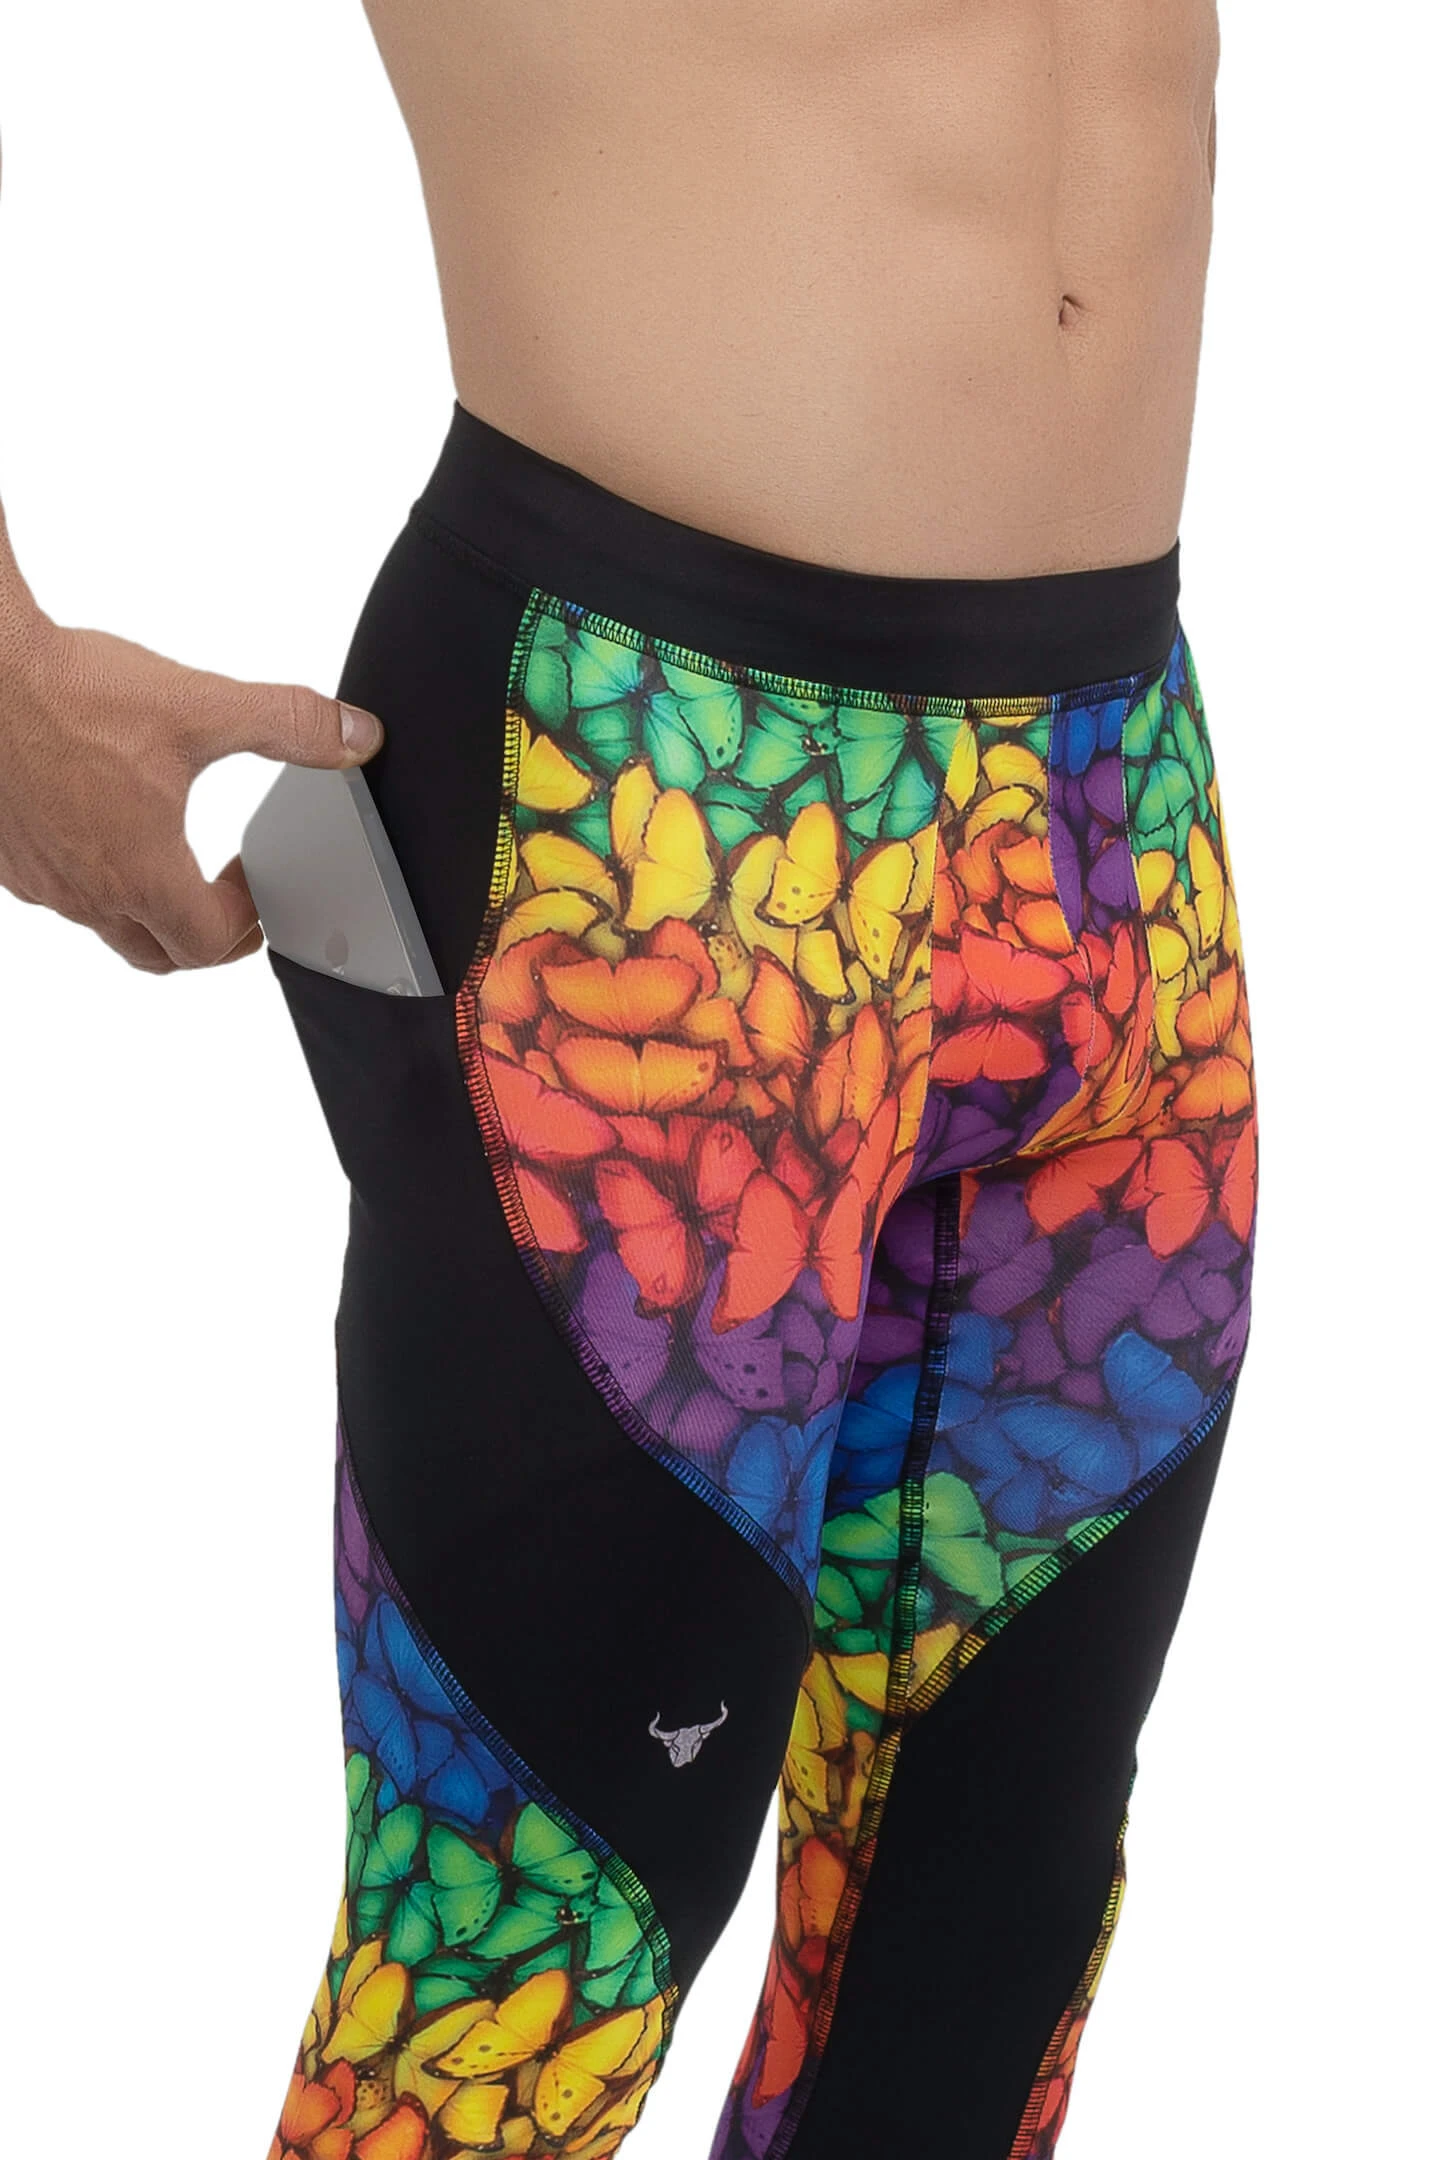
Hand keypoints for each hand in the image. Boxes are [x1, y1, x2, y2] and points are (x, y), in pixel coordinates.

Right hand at [0, 608, 382, 973]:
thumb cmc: (67, 691)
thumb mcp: (200, 706)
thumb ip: (289, 724)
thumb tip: (355, 737)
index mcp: (141, 874)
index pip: (212, 943)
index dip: (251, 919)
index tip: (257, 875)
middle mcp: (85, 893)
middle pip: (160, 954)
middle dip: (206, 936)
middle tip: (231, 899)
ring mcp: (38, 879)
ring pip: (105, 926)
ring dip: (148, 908)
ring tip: (170, 858)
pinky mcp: (5, 855)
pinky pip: (59, 892)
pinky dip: (94, 879)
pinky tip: (103, 826)